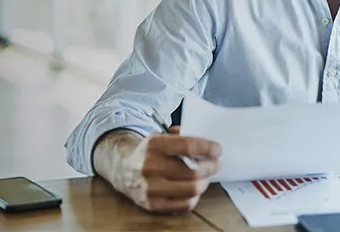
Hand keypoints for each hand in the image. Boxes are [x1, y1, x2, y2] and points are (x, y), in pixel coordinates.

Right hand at [99, 129, 221, 213]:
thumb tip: (208, 145)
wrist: (122, 168)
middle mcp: (150, 166)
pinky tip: (194, 189)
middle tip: (216, 164)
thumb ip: (182, 137)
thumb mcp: (160, 136)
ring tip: (206, 176)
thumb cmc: (148, 152)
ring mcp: (151, 188)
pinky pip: (184, 204)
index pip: (188, 146)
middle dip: (211, 167)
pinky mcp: (152, 204)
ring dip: (205, 182)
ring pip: (192, 189)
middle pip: (193, 171)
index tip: (217, 149)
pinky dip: (195, 197)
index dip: (208, 148)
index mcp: (153, 145)